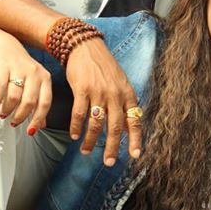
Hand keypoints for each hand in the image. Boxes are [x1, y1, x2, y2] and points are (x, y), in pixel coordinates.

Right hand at [0, 31, 52, 135]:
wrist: (4, 46)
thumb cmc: (21, 69)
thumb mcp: (34, 83)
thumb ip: (39, 103)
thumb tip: (42, 125)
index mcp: (45, 78)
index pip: (45, 103)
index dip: (38, 119)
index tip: (30, 132)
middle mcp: (34, 73)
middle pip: (29, 102)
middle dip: (20, 116)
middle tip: (13, 122)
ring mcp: (19, 68)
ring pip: (14, 96)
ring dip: (7, 109)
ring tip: (3, 114)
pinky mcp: (3, 66)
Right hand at [65, 36, 143, 166]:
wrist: (86, 47)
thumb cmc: (104, 68)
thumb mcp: (120, 84)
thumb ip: (124, 106)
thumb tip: (127, 131)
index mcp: (128, 95)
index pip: (134, 121)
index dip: (135, 139)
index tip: (134, 155)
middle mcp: (115, 95)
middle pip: (115, 127)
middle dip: (112, 147)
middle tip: (108, 162)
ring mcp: (98, 92)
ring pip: (96, 123)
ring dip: (90, 140)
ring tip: (86, 151)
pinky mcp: (82, 89)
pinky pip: (79, 113)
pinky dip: (77, 126)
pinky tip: (75, 135)